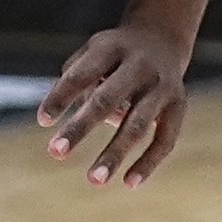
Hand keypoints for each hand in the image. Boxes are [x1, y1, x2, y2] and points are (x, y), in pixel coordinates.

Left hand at [36, 23, 189, 187]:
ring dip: (114, 154)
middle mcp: (140, 65)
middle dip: (80, 127)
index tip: (43, 121)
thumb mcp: (92, 52)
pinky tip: (128, 183)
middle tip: (55, 152)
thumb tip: (55, 119)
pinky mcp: (178, 106)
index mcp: (113, 47)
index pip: (81, 74)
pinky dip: (148, 162)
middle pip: (106, 99)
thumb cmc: (114, 55)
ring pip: (137, 125)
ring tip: (94, 180)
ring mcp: (162, 87)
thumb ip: (73, 81)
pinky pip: (165, 139)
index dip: (61, 96)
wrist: (163, 39)